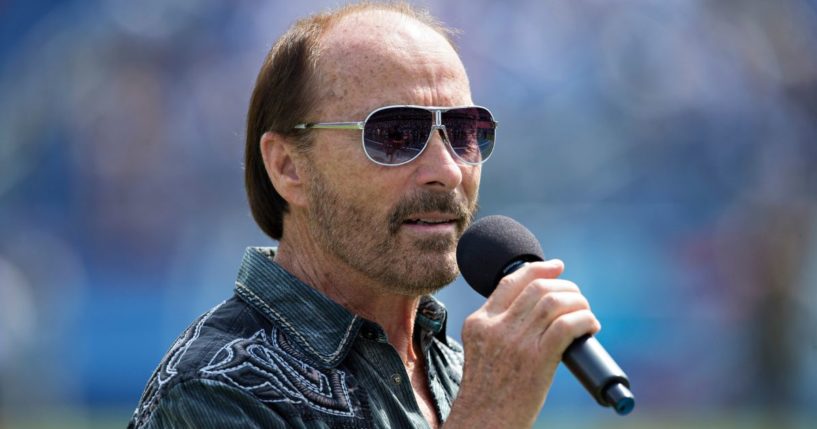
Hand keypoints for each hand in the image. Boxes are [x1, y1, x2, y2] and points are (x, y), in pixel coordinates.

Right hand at [445, 260, 600, 428]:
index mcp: (479, 323)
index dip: (537, 269)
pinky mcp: (536, 360)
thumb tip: (536, 315)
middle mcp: (496, 327)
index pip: (510, 282)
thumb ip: (498, 330)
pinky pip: (566, 326)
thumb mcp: (481, 352)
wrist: (483, 422)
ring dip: (577, 303)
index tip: (556, 267)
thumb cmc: (487, 394)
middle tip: (577, 297)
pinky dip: (583, 320)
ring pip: (553, 303)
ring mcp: (515, 342)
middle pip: (537, 288)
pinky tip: (590, 326)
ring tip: (586, 313)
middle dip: (564, 286)